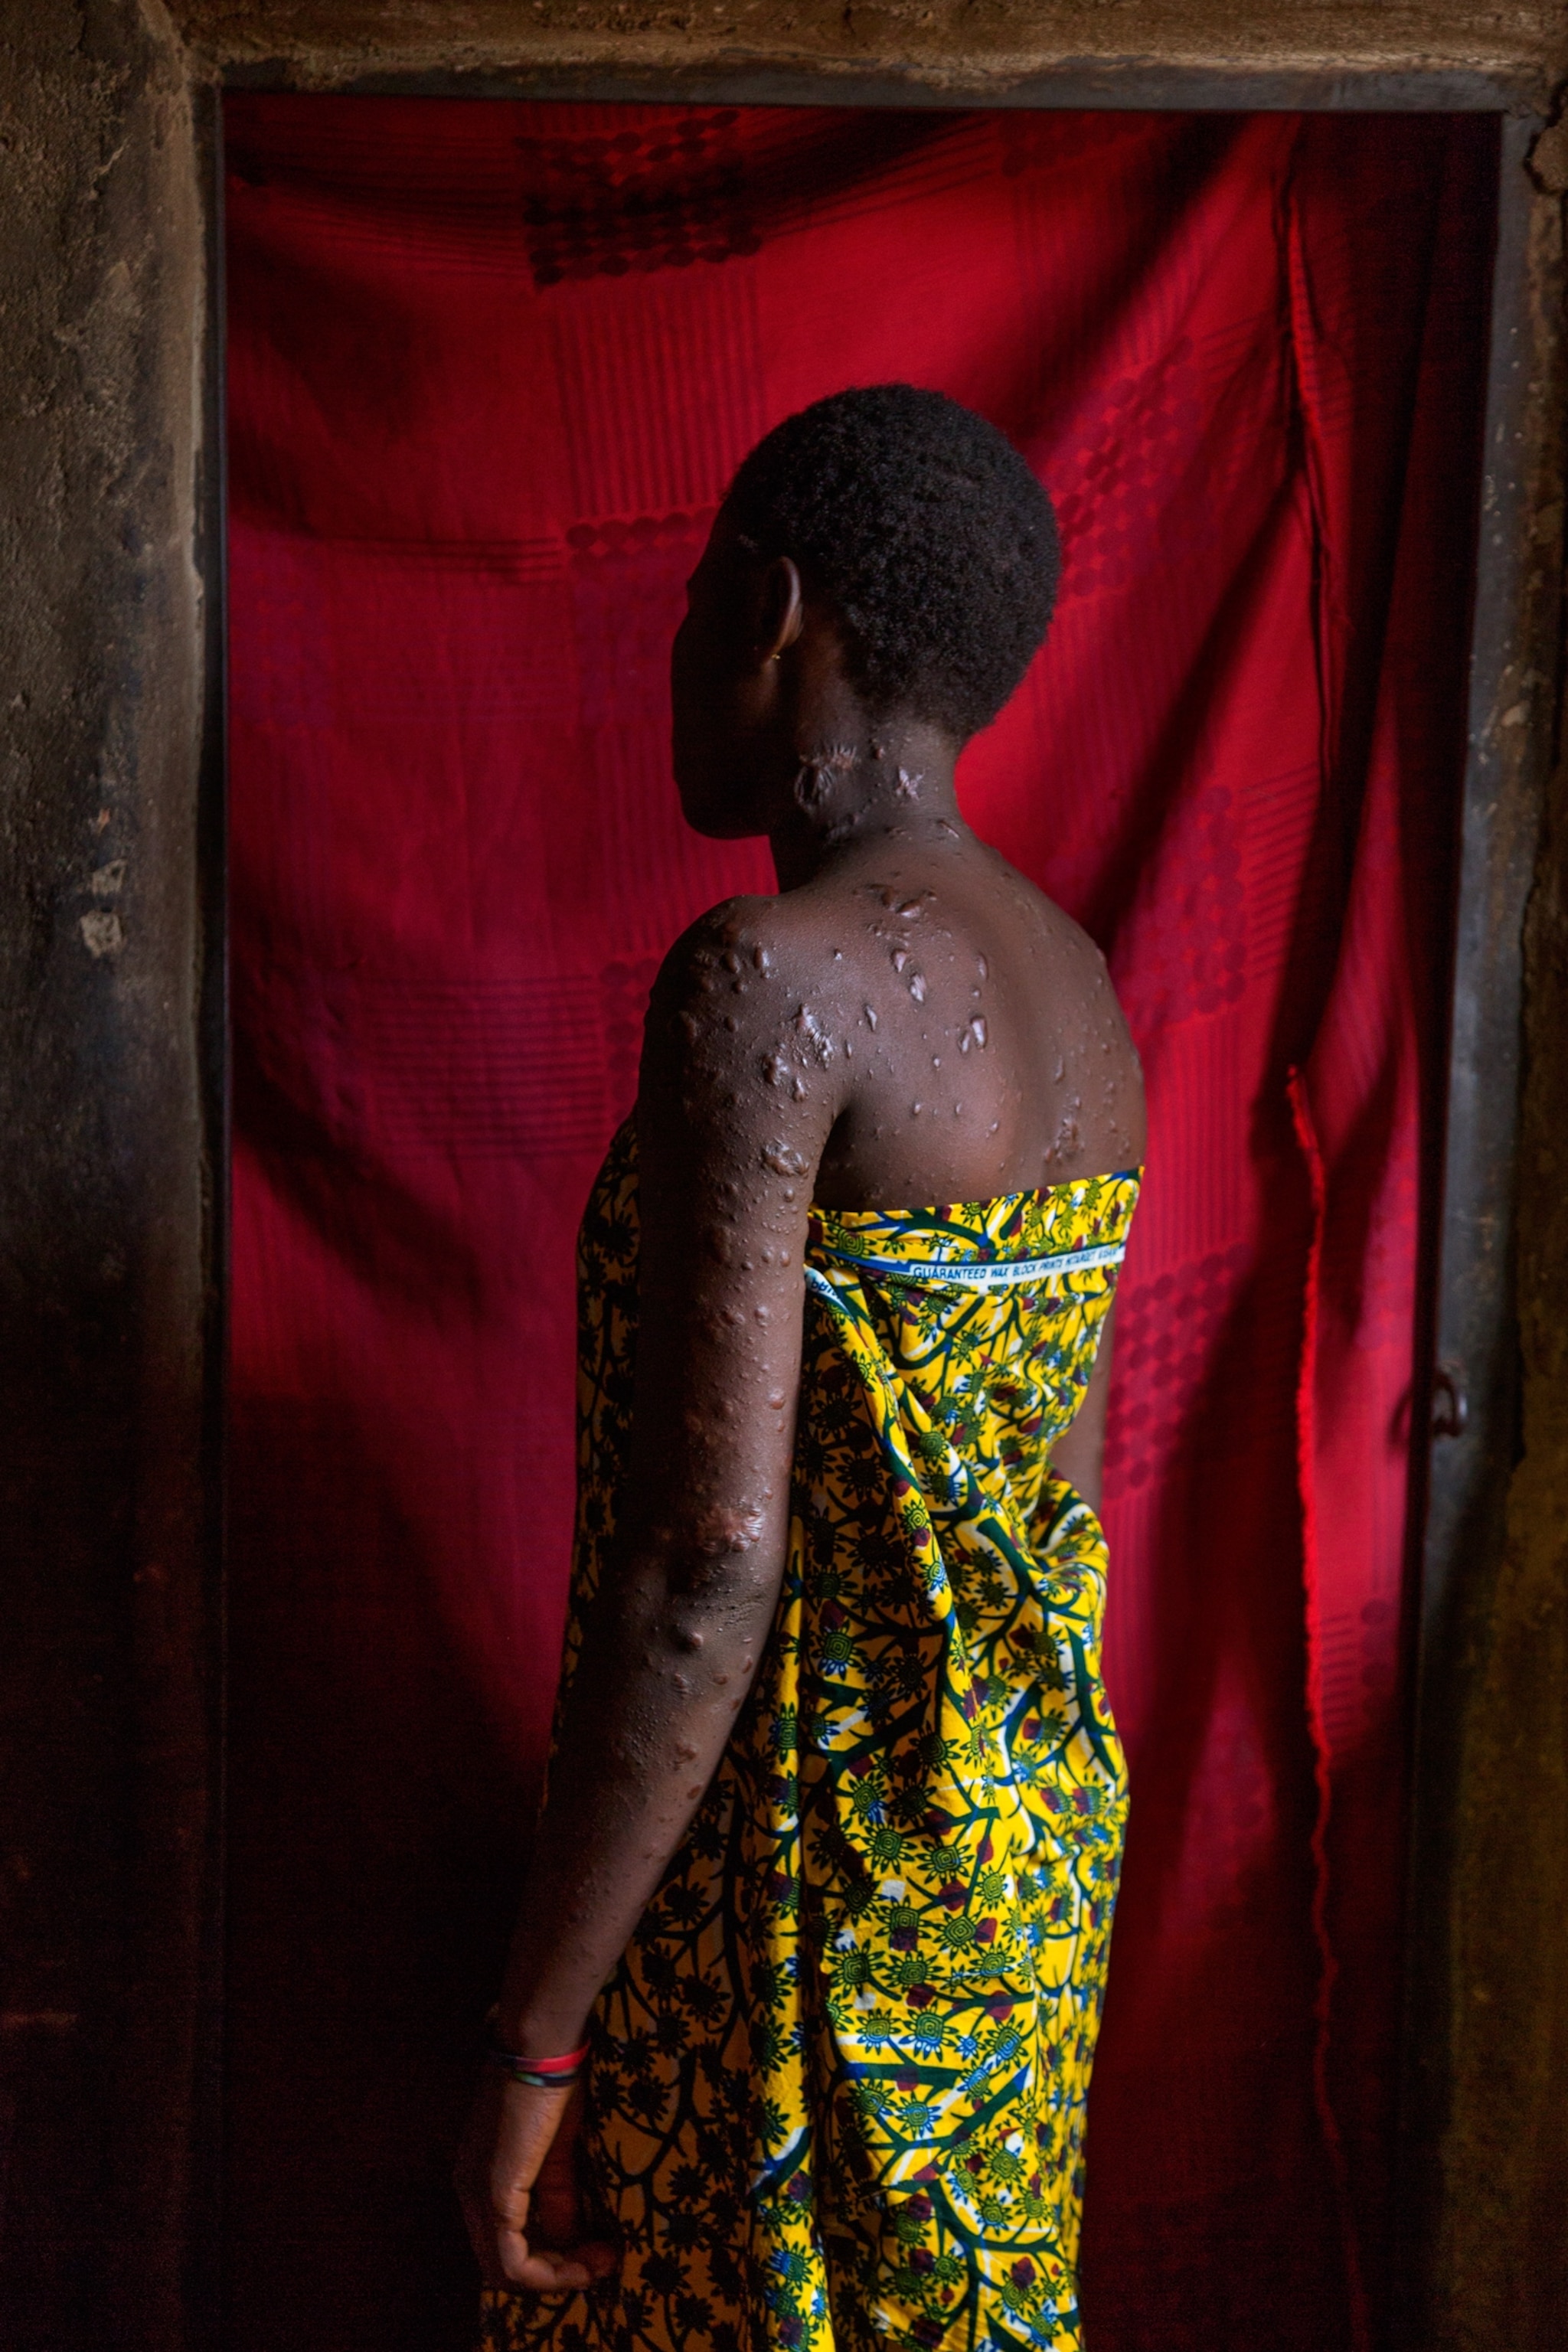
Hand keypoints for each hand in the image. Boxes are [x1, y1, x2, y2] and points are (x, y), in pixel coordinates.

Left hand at [455, 2071, 616, 2292]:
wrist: (541, 2045)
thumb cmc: (552, 2082)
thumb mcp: (558, 2150)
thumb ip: (558, 2195)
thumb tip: (571, 2241)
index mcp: (479, 2178)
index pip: (504, 2243)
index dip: (552, 2260)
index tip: (601, 2250)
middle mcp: (468, 2192)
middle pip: (502, 2265)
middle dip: (557, 2272)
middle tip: (604, 2260)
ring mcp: (477, 2195)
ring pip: (504, 2271)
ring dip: (557, 2276)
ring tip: (601, 2261)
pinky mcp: (495, 2194)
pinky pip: (512, 2261)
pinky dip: (550, 2273)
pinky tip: (585, 2261)